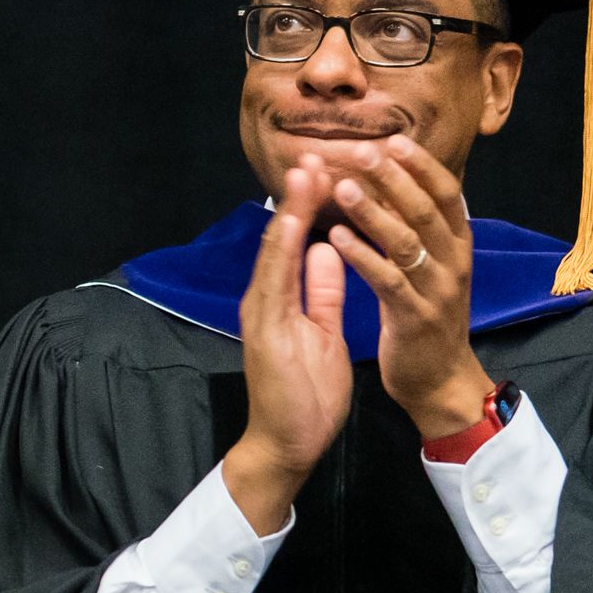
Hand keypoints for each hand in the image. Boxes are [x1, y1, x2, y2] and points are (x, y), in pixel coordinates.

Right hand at [223, 161, 353, 533]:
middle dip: (299, 194)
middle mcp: (266, 298)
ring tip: (304, 170)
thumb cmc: (305, 394)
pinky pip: (275, 282)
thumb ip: (322, 291)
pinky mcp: (264, 329)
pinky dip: (281, 249)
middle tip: (315, 150)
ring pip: (275, 250)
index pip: (297, 240)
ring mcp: (262, 312)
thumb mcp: (322, 331)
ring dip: (289, 209)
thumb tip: (326, 251)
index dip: (313, 203)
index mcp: (282, 298)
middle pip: (281, 236)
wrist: (286, 442)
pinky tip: (292, 222)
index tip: (331, 166)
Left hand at [321, 133, 495, 438]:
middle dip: (393, 178)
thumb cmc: (425, 318)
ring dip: (374, 211)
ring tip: (342, 187)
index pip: (446, 193)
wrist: (439, 381)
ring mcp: (438, 290)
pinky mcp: (415, 318)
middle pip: (426, 209)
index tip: (391, 139)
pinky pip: (388, 281)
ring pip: (407, 241)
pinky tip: (335, 237)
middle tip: (361, 150)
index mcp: (458, 245)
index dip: (420, 166)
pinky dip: (362, 256)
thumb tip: (391, 187)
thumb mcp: (427, 268)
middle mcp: (455, 262)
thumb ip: (414, 231)